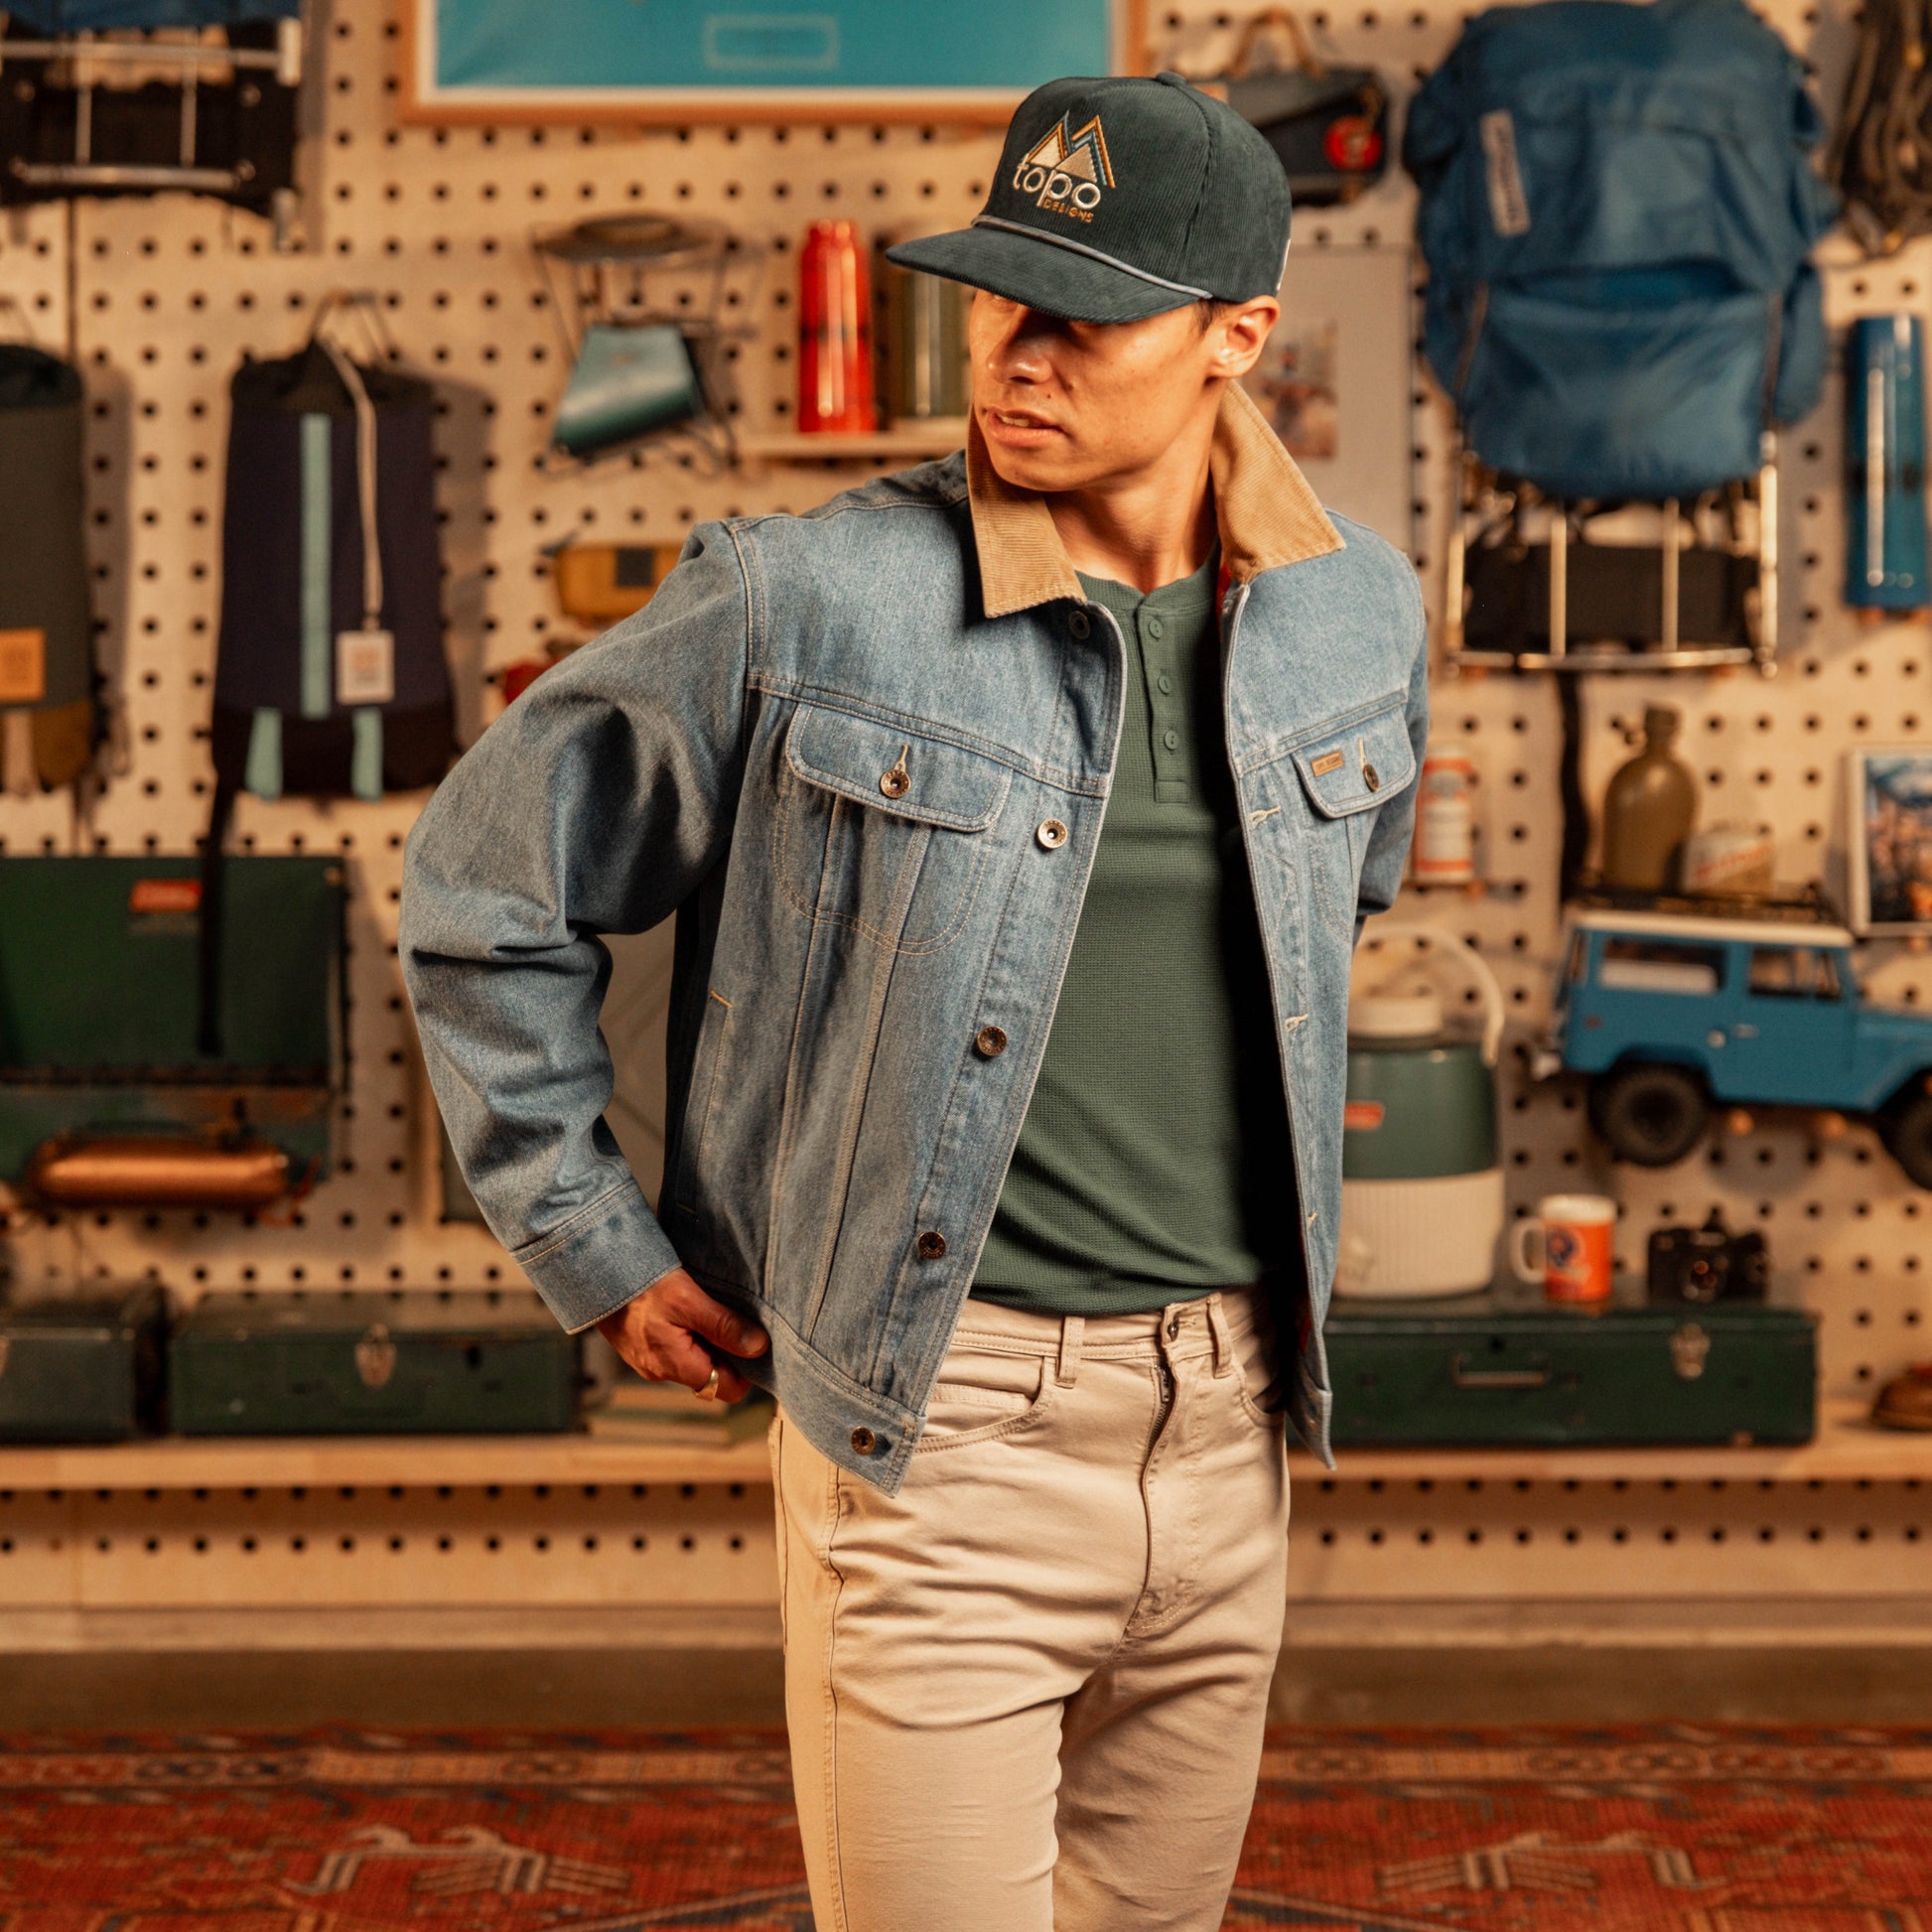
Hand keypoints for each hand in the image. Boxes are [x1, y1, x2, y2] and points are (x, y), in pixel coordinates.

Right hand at [595, 1267, 769, 1402]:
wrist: (595, 1274)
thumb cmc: (640, 1286)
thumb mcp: (689, 1301)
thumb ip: (724, 1326)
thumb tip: (758, 1347)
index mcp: (675, 1366)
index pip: (727, 1389)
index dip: (748, 1371)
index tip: (758, 1343)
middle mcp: (662, 1371)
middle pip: (712, 1376)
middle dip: (729, 1353)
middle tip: (740, 1321)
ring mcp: (650, 1361)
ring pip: (695, 1361)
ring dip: (710, 1341)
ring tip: (714, 1310)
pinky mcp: (643, 1347)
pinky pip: (678, 1350)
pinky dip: (691, 1335)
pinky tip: (693, 1310)